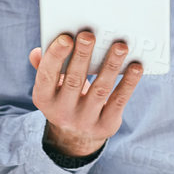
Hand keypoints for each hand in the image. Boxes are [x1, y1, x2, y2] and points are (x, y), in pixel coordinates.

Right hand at [30, 31, 142, 157]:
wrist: (76, 137)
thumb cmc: (64, 99)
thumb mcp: (50, 87)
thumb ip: (44, 67)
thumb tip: (37, 52)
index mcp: (43, 99)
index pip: (46, 76)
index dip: (55, 56)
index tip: (66, 38)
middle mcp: (62, 112)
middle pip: (74, 80)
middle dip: (82, 56)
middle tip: (90, 35)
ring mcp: (85, 121)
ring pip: (100, 90)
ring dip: (110, 65)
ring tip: (119, 46)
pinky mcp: (106, 125)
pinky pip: (118, 101)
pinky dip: (129, 83)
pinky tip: (136, 67)